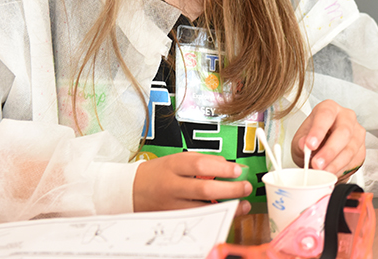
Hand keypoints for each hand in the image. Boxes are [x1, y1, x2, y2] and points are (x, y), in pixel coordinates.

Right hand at [133, 152, 251, 212]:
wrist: (131, 190)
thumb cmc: (158, 172)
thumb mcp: (177, 159)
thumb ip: (202, 161)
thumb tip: (228, 166)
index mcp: (173, 166)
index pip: (200, 166)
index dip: (221, 168)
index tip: (238, 170)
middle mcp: (172, 186)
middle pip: (204, 189)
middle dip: (230, 189)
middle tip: (246, 187)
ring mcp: (172, 205)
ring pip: (203, 209)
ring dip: (227, 207)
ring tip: (244, 204)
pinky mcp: (173, 219)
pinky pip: (198, 219)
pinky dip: (215, 217)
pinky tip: (228, 214)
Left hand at [292, 99, 365, 181]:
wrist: (324, 150)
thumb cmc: (313, 139)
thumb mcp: (301, 139)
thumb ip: (300, 141)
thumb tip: (303, 144)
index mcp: (329, 108)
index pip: (326, 115)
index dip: (318, 130)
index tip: (309, 145)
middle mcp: (346, 117)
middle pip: (343, 131)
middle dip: (329, 150)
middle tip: (317, 164)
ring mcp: (357, 133)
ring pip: (350, 149)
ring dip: (335, 163)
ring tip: (322, 172)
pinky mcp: (361, 149)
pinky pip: (354, 161)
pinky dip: (341, 170)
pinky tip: (331, 173)